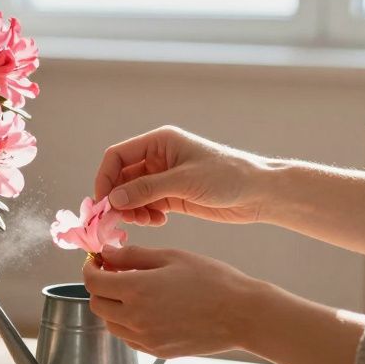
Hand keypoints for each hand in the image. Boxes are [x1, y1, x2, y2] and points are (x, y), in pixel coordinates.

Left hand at [82, 245, 266, 357]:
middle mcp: (135, 318)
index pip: (92, 282)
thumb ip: (132, 255)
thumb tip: (106, 254)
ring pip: (110, 323)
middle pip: (96, 304)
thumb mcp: (171, 257)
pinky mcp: (157, 351)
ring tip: (133, 292)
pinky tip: (146, 310)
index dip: (90, 268)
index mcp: (136, 290)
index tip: (97, 261)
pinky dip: (127, 324)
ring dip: (112, 307)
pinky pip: (128, 338)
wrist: (243, 315)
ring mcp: (146, 338)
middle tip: (115, 273)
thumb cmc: (211, 280)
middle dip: (99, 287)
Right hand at [94, 126, 270, 226]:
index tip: (103, 202)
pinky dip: (145, 214)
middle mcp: (158, 158)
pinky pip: (146, 205)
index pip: (117, 156)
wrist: (260, 193)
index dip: (105, 177)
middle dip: (118, 198)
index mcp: (159, 142)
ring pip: (132, 194)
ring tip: (143, 221)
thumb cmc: (228, 176)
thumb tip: (113, 199)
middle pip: (122, 177)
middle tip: (118, 219)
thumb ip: (147, 189)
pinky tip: (157, 221)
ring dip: (131, 209)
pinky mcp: (173, 196)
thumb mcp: (184, 181)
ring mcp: (164, 177)